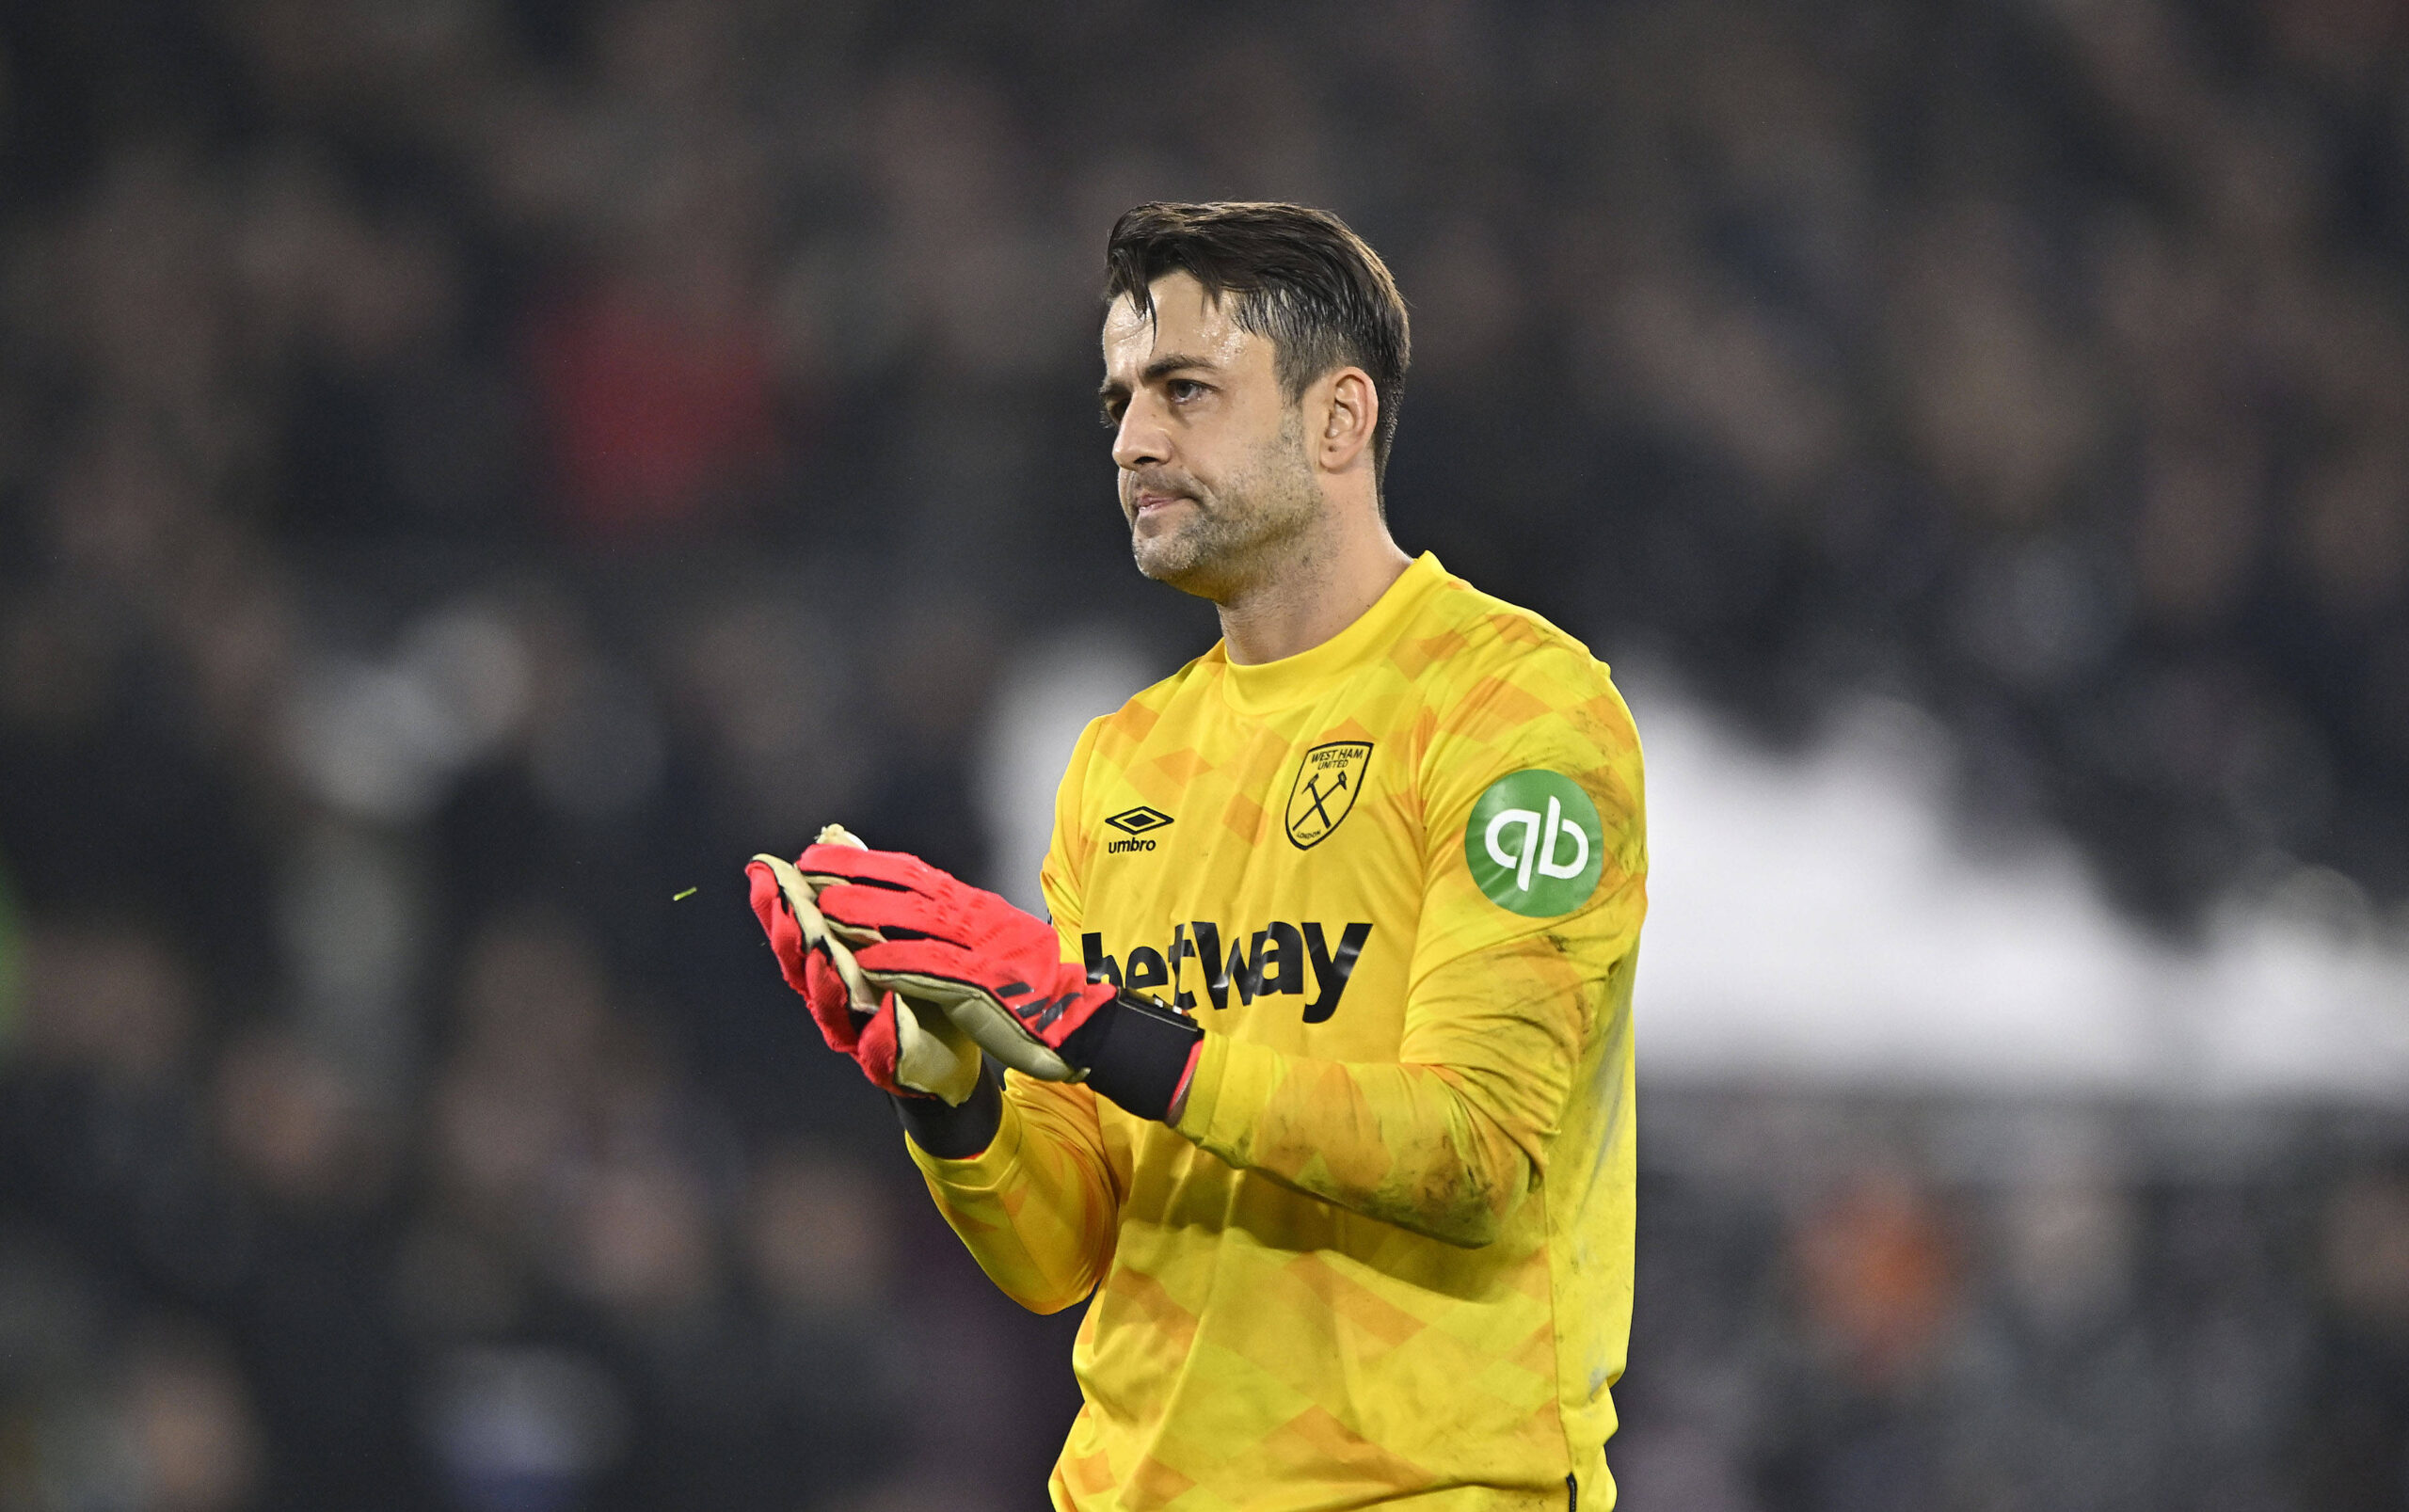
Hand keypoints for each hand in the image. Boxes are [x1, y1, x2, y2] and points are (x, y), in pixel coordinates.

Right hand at [746, 850, 981, 1103]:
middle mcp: (836, 999)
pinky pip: (880, 1053)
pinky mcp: (889, 1064)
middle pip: (803, 970)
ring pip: (832, 1011)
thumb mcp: (895, 927)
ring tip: (824, 956)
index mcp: (832, 964)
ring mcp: (858, 1033)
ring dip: (827, 983)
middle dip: (792, 939)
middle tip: (787, 909)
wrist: (956, 1047)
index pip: (797, 930)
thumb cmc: (918, 982)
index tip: (765, 872)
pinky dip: (881, 1034)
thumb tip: (833, 837)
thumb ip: (863, 889)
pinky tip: (886, 1011)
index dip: (777, 904)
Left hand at [797, 844, 1117, 1082]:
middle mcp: (976, 918)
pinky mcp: (983, 984)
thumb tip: (910, 908)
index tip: (824, 853)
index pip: (914, 873)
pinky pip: (934, 969)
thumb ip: (954, 925)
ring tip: (825, 908)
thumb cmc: (1033, 986)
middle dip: (855, 874)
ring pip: (914, 920)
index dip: (866, 861)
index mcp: (976, 907)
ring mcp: (980, 949)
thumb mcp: (993, 940)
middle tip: (809, 866)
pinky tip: (867, 963)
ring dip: (868, 912)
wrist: (1078, 1018)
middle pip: (907, 886)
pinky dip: (899, 962)